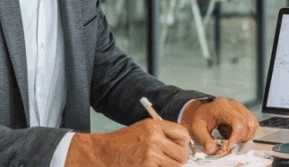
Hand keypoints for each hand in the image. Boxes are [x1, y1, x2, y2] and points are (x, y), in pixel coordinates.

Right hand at [65, 118, 189, 166]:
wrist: (104, 152)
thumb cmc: (124, 141)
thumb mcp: (144, 128)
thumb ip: (164, 133)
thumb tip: (184, 143)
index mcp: (155, 126)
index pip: (183, 134)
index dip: (185, 142)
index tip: (181, 147)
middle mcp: (155, 138)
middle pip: (183, 153)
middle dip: (179, 158)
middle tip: (172, 159)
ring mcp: (151, 154)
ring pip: (175, 166)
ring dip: (169, 166)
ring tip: (158, 162)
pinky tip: (149, 165)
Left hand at [181, 97, 258, 154]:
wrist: (203, 111)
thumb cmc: (201, 118)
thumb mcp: (197, 128)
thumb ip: (204, 139)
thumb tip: (212, 149)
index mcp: (222, 106)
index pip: (237, 120)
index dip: (236, 135)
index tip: (229, 145)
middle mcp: (234, 104)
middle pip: (246, 123)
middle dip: (238, 138)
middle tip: (227, 145)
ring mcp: (241, 107)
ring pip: (252, 124)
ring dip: (244, 136)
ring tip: (231, 139)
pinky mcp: (245, 112)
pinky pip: (252, 124)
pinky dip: (246, 133)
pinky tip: (235, 135)